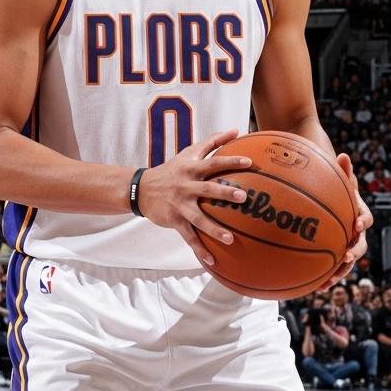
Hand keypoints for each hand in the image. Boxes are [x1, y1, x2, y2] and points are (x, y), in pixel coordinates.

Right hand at [136, 129, 254, 265]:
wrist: (141, 189)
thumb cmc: (171, 169)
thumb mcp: (188, 153)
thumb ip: (212, 141)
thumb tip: (236, 129)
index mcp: (191, 169)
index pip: (213, 163)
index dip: (230, 162)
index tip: (249, 163)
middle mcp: (186, 186)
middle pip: (208, 189)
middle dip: (225, 192)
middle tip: (243, 197)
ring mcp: (180, 205)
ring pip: (199, 218)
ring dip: (214, 229)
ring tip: (230, 239)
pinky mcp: (174, 220)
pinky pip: (189, 237)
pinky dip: (200, 249)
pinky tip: (213, 261)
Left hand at [318, 153, 372, 291]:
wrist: (328, 196)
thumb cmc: (333, 185)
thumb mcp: (337, 177)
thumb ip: (341, 170)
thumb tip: (344, 155)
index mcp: (358, 213)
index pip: (366, 218)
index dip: (362, 222)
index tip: (356, 225)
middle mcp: (355, 232)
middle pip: (361, 244)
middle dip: (354, 252)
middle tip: (346, 256)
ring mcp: (346, 244)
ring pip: (348, 261)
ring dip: (341, 271)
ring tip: (329, 280)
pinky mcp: (334, 253)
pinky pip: (333, 267)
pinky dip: (326, 277)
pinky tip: (316, 288)